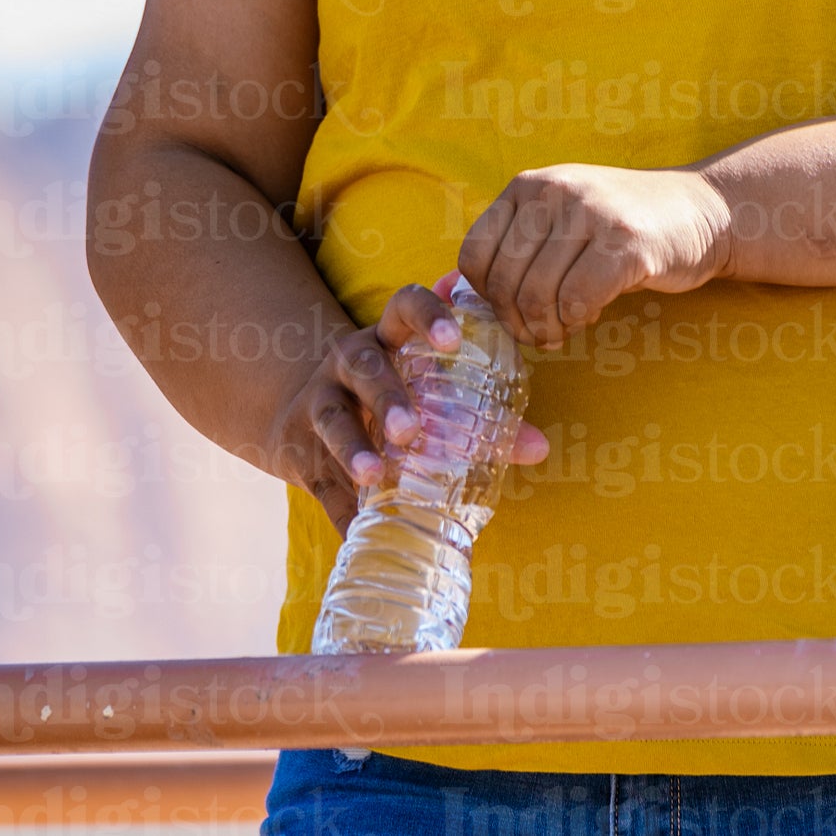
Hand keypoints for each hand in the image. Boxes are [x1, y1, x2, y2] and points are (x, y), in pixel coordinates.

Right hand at [267, 272, 549, 534]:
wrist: (296, 411)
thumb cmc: (386, 392)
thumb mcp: (418, 384)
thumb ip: (479, 407)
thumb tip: (539, 446)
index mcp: (387, 336)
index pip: (405, 306)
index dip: (428, 316)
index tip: (453, 341)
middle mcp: (348, 361)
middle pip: (364, 366)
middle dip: (386, 396)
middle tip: (410, 430)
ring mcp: (318, 403)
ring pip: (332, 419)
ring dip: (352, 447)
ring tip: (374, 475)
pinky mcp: (298, 450)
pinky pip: (319, 480)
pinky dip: (340, 508)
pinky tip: (358, 529)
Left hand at [458, 164, 733, 348]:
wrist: (699, 211)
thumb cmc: (617, 228)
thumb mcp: (560, 220)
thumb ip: (515, 248)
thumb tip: (447, 295)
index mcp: (528, 185)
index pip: (474, 254)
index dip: (486, 296)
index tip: (510, 312)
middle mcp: (555, 190)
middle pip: (505, 280)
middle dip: (516, 321)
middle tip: (538, 334)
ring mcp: (591, 212)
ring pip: (538, 294)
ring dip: (546, 327)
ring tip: (562, 330)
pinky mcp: (626, 242)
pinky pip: (578, 299)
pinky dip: (576, 320)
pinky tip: (588, 317)